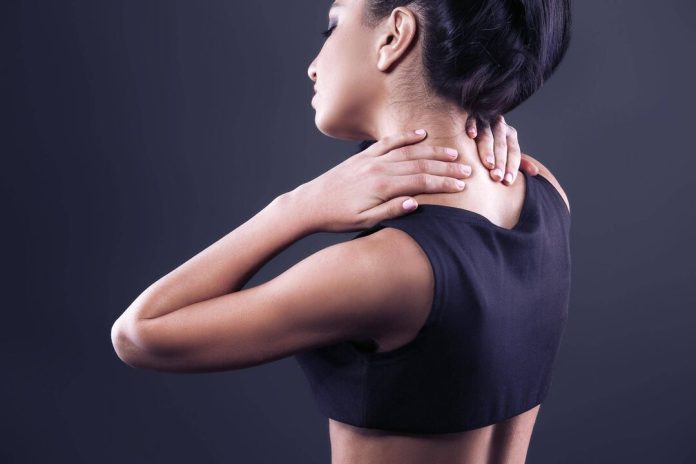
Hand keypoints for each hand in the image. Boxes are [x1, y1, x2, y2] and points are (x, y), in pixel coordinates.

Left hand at [290, 129, 472, 232]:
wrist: (310, 204)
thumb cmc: (337, 217)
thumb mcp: (364, 222)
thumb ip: (391, 211)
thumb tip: (415, 203)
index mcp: (382, 186)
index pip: (421, 183)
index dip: (443, 184)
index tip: (461, 186)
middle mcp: (379, 168)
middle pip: (420, 166)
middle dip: (446, 168)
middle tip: (467, 170)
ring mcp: (371, 160)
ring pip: (408, 152)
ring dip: (433, 152)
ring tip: (453, 153)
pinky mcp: (363, 156)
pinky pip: (389, 142)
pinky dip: (406, 137)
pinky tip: (422, 135)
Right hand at [465, 115, 539, 183]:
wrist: (476, 121)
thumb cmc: (489, 146)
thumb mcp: (505, 153)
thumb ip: (518, 162)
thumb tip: (535, 172)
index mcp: (510, 135)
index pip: (513, 152)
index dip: (511, 167)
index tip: (507, 181)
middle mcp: (500, 126)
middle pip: (501, 145)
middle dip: (500, 162)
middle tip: (497, 177)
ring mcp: (485, 120)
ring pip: (487, 135)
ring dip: (488, 150)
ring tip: (488, 164)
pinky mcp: (471, 115)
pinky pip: (472, 119)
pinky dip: (472, 126)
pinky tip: (471, 135)